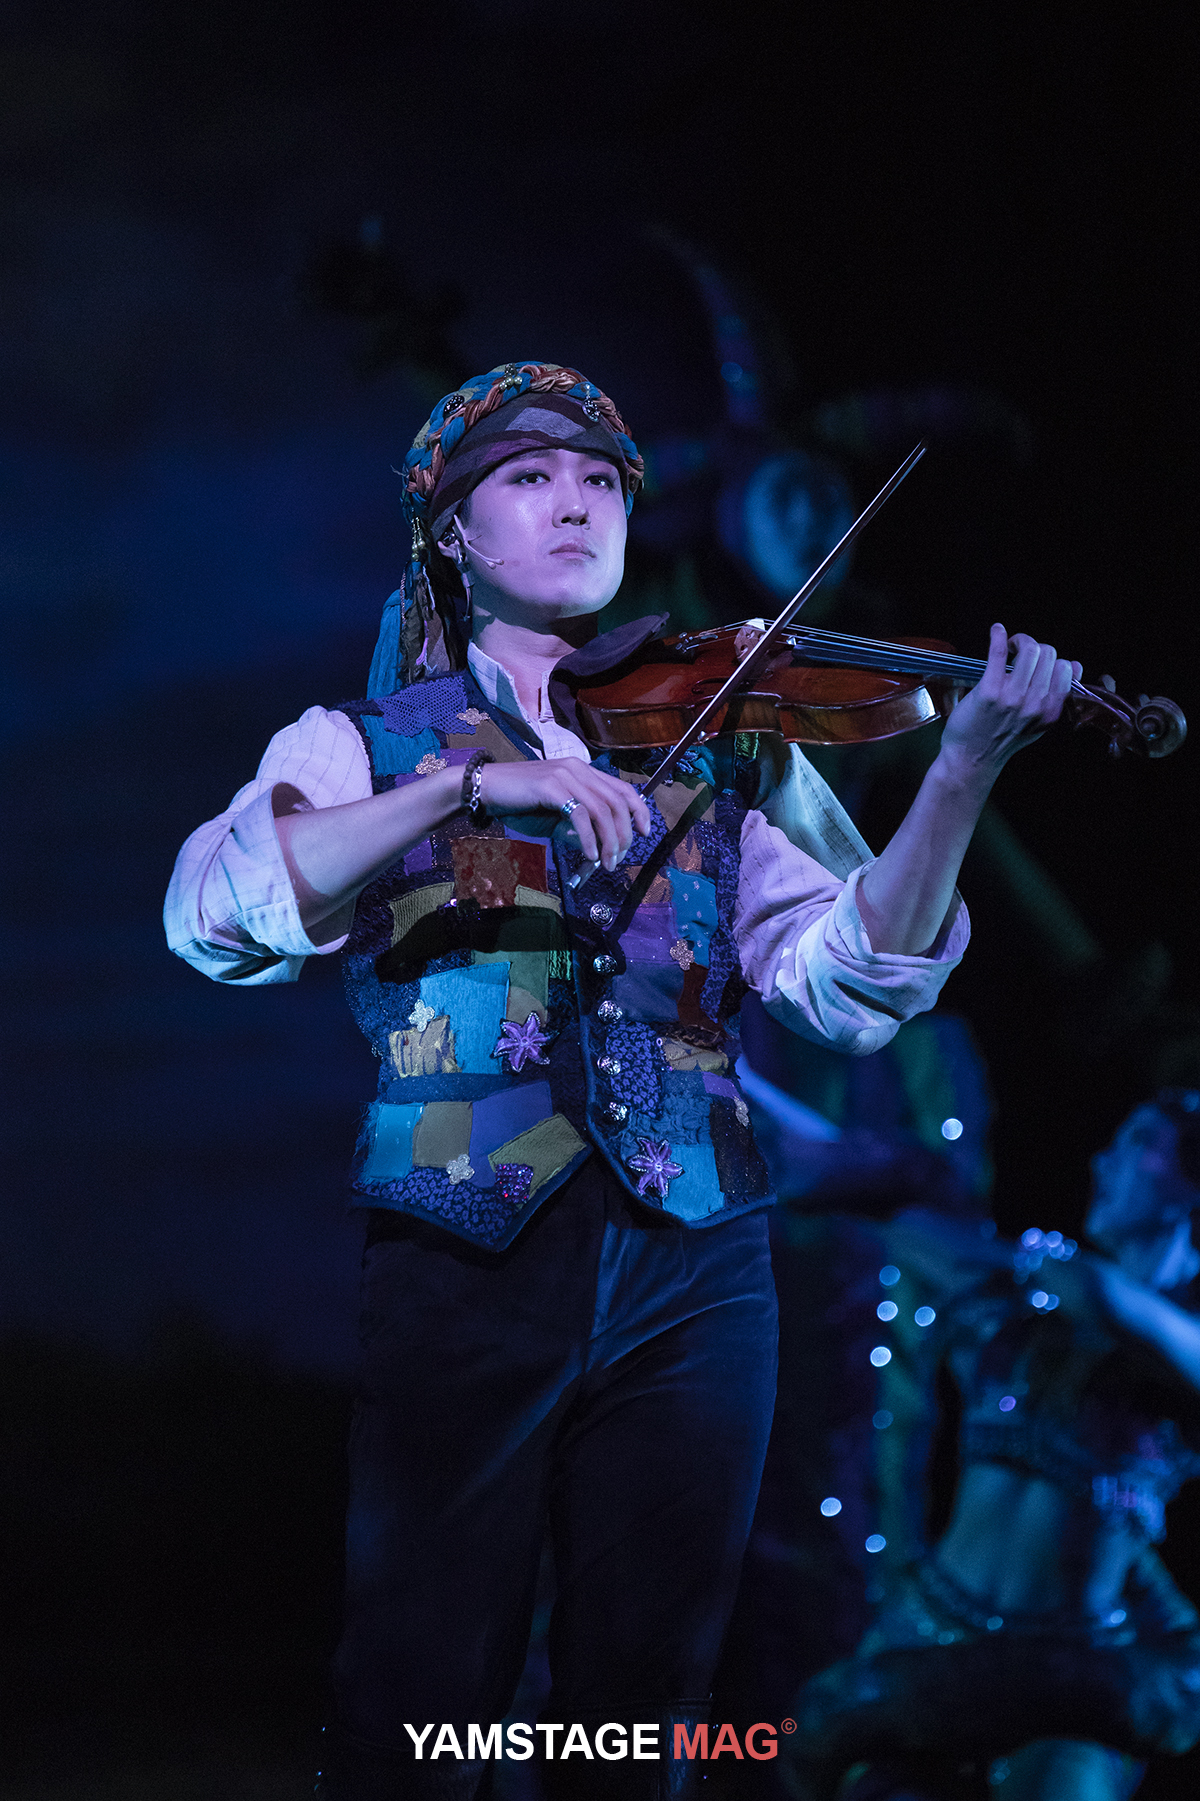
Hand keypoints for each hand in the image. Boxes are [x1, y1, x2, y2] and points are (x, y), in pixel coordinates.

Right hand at [479, 758, 651, 872]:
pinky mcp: (552, 787)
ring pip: (603, 810)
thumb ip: (576, 828)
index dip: (640, 811)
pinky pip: (580, 815)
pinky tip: (589, 855)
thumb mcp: (554, 819)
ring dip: (609, 841)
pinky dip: (589, 839)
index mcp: (582, 772)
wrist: (486, 790)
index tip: (644, 834)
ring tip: (605, 863)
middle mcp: (578, 769)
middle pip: (617, 802)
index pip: (623, 789)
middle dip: (624, 835)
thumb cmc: (518, 804)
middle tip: (617, 860)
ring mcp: (565, 776)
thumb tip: (598, 847)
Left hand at [939, 624, 1081, 777]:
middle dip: (1036, 646)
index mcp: (1050, 711)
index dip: (1052, 659)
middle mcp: (1035, 704)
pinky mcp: (990, 691)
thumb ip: (1056, 697)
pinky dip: (999, 636)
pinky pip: (999, 653)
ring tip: (1010, 646)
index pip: (1065, 668)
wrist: (972, 759)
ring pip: (1030, 650)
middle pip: (1049, 654)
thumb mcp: (1038, 724)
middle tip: (1020, 651)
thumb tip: (1073, 666)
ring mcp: (1013, 697)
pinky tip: (997, 631)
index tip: (1038, 661)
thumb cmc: (1002, 739)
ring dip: (1020, 640)